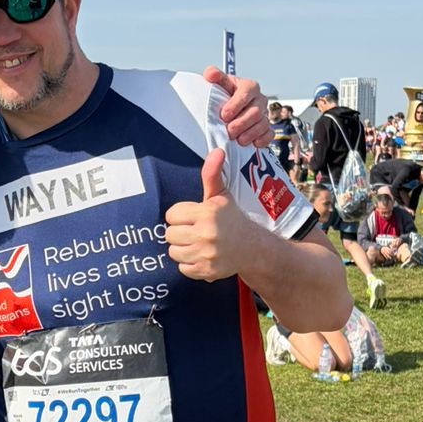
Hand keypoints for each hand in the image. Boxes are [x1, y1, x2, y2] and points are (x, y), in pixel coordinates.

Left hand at [164, 148, 257, 280]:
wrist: (252, 247)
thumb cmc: (232, 218)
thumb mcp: (221, 195)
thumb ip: (212, 174)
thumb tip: (217, 150)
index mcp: (207, 213)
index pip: (171, 215)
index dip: (180, 215)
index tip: (192, 217)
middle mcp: (207, 234)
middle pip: (170, 234)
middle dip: (180, 232)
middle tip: (194, 231)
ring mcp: (207, 254)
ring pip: (174, 252)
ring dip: (182, 249)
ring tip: (197, 243)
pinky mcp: (207, 271)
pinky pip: (182, 268)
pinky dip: (189, 264)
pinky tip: (201, 256)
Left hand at [204, 68, 270, 149]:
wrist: (229, 108)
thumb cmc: (225, 95)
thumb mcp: (219, 84)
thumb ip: (214, 76)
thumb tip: (210, 74)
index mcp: (249, 87)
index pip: (246, 93)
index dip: (235, 105)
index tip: (224, 115)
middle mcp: (259, 100)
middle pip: (255, 112)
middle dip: (241, 123)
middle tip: (229, 131)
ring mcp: (264, 114)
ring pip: (262, 125)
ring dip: (249, 134)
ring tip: (237, 140)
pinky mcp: (267, 128)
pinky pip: (269, 135)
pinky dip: (261, 140)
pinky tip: (250, 144)